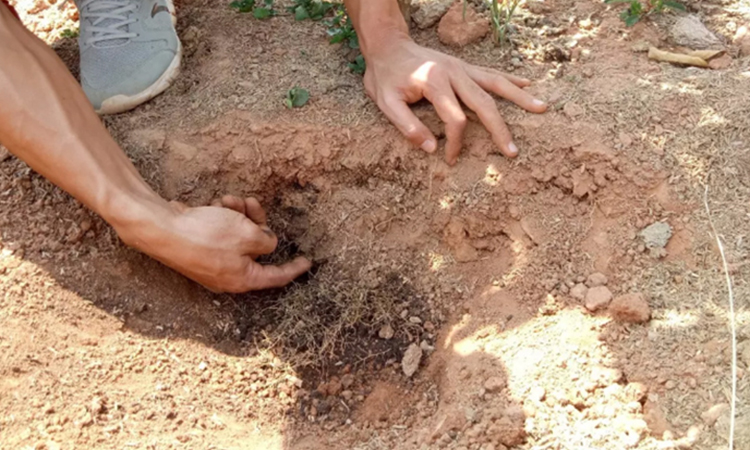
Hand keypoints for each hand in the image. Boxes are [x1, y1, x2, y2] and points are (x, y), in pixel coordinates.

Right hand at [125, 195, 311, 292]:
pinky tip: (214, 203)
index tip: (308, 262)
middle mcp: (227, 276)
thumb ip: (265, 240)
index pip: (276, 277)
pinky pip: (219, 233)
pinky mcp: (198, 248)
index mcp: (243, 279)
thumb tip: (268, 243)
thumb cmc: (205, 234)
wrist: (161, 228)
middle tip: (252, 203)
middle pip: (255, 249)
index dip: (294, 269)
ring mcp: (211, 263)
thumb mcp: (247, 235)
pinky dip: (221, 217)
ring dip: (237, 214)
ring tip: (228, 200)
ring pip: (237, 236)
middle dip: (256, 222)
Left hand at [364, 37, 546, 164]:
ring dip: (519, 97)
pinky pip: (491, 73)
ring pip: (496, 83)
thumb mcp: (386, 103)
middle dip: (500, 129)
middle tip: (513, 152)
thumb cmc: (385, 77)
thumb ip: (407, 126)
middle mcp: (454, 73)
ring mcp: (462, 68)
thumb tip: (431, 148)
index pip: (456, 120)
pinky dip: (510, 79)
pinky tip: (528, 84)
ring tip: (542, 108)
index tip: (450, 159)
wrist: (388, 46)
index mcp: (436, 83)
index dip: (456, 143)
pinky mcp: (464, 66)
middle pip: (484, 103)